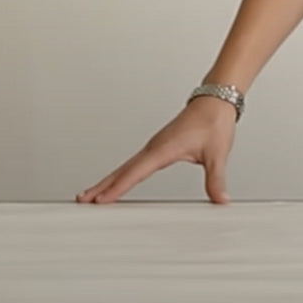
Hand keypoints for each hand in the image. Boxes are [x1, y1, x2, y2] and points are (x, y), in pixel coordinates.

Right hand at [75, 95, 237, 204]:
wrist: (216, 101)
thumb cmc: (214, 121)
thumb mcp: (217, 154)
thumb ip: (215, 180)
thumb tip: (220, 200)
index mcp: (164, 148)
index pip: (136, 172)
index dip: (117, 187)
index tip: (100, 199)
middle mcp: (154, 146)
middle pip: (123, 170)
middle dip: (102, 186)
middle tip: (82, 201)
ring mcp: (154, 146)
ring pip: (126, 166)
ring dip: (108, 180)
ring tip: (90, 196)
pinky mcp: (157, 146)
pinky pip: (134, 163)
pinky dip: (122, 174)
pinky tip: (117, 182)